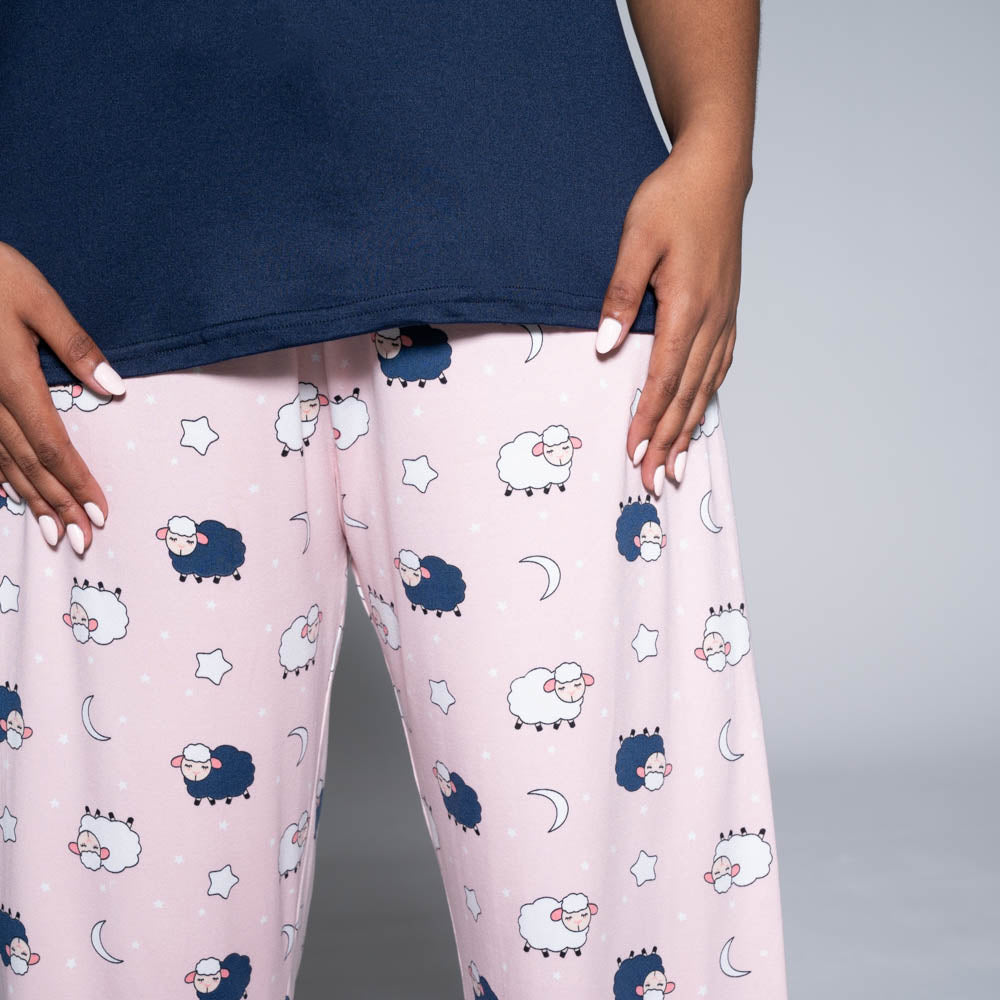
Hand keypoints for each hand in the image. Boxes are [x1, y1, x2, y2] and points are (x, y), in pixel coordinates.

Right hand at [0, 240, 123, 552]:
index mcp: (13, 379)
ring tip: (52, 532)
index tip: (99, 514)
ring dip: (29, 499)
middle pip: (27, 465)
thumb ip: (75, 346)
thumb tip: (116, 391)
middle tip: (81, 542)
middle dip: (57, 505)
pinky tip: (6, 495)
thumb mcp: (37, 298)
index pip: (52, 446)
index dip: (76, 483)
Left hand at [595, 141, 750, 495]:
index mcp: (685, 305)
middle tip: (652, 479)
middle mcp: (710, 319)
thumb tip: (604, 345)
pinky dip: (707, 397)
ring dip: (690, 428)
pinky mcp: (727, 310)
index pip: (663, 376)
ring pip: (706, 385)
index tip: (635, 450)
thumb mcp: (635, 239)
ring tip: (677, 464)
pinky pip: (719, 365)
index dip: (649, 417)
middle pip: (687, 393)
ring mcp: (724, 316)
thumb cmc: (671, 200)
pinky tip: (700, 414)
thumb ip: (619, 294)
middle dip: (668, 439)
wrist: (716, 171)